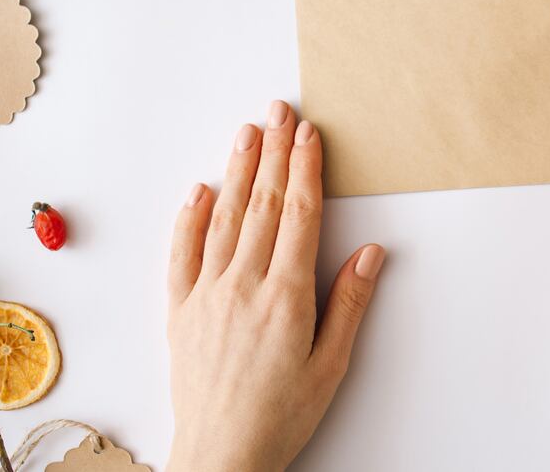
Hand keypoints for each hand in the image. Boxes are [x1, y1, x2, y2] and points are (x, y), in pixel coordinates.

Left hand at [167, 101, 383, 471]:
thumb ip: (349, 303)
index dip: (304, 169)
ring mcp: (206, 294)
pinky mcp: (179, 310)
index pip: (297, 215)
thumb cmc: (280, 415)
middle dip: (273, 152)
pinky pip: (182, 254)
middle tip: (280, 111)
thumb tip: (370, 251)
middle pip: (261, 204)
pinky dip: (189, 218)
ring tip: (247, 132)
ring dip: (237, 170)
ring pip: (223, 218)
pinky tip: (199, 191)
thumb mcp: (331, 365)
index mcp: (286, 296)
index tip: (309, 134)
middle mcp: (242, 285)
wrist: (221, 454)